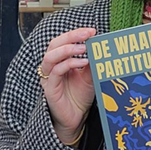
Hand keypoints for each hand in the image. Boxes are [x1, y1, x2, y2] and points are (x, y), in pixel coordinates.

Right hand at [39, 27, 96, 143]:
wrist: (76, 118)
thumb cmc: (81, 96)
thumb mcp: (90, 75)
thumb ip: (92, 62)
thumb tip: (101, 46)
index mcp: (60, 60)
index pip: (63, 41)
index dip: (76, 33)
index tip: (92, 31)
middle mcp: (52, 66)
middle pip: (54, 44)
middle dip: (71, 36)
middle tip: (87, 34)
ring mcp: (49, 77)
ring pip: (50, 56)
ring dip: (67, 49)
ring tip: (84, 48)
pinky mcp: (50, 89)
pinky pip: (56, 72)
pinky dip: (69, 64)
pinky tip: (83, 62)